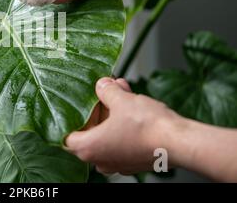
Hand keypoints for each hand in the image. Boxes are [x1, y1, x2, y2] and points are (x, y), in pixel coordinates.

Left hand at [65, 77, 182, 174]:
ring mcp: (119, 163)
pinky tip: (133, 104)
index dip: (73, 116)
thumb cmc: (149, 127)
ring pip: (108, 133)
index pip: (67, 135)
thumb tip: (102, 85)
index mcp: (88, 148)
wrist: (180, 142)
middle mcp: (101, 160)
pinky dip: (124, 123)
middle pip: (90, 131)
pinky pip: (122, 139)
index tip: (79, 103)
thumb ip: (106, 91)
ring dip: (113, 112)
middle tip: (105, 91)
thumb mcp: (121, 99)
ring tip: (122, 91)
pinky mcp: (134, 160)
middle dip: (99, 107)